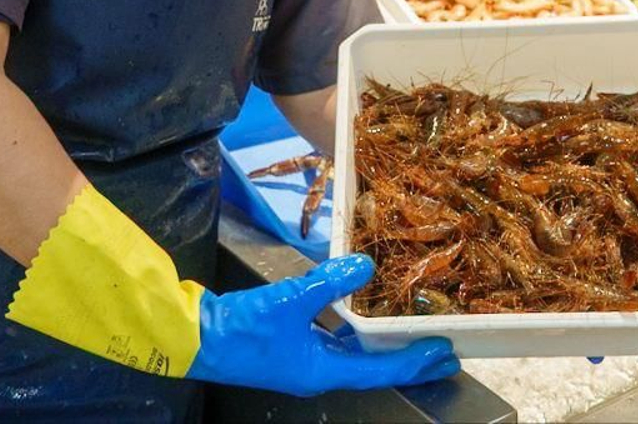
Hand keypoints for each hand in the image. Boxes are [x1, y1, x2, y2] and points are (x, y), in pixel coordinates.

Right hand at [186, 254, 458, 397]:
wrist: (194, 337)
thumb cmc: (240, 330)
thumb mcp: (289, 301)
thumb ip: (328, 283)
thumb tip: (365, 266)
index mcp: (321, 371)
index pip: (380, 371)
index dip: (413, 362)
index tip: (444, 353)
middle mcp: (316, 371)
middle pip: (373, 368)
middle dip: (406, 360)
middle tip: (439, 351)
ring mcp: (301, 361)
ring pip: (354, 355)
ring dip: (381, 345)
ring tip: (407, 330)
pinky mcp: (288, 346)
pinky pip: (333, 341)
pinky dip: (353, 330)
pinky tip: (359, 312)